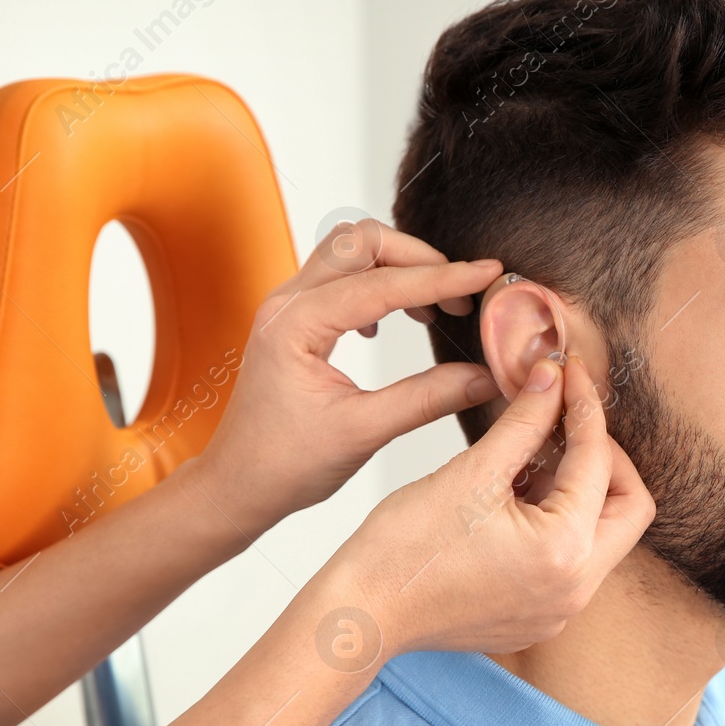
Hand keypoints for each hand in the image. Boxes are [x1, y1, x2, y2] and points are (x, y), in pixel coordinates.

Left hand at [182, 218, 503, 539]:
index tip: (487, 274)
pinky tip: (395, 320)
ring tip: (435, 307)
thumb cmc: (283, 465)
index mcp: (297, 325)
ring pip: (351, 250)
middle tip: (461, 295)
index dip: (442, 278)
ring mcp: (289, 307)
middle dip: (419, 258)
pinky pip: (341, 275)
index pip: (382, 283)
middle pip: (362, 241)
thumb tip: (485, 377)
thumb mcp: (363, 433)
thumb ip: (427, 399)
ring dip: (399, 265)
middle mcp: (288, 303)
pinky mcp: (296, 319)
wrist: (237, 484)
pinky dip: (379, 282)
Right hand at [322, 355, 654, 655]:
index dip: (584, 407)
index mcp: (564, 552)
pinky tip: (518, 496)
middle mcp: (575, 590)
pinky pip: (572, 561)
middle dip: (604, 456)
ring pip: (601, 534)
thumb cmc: (402, 550)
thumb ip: (524, 421)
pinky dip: (559, 522)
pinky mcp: (538, 617)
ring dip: (580, 489)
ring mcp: (559, 610)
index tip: (569, 374)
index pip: (599, 461)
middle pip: (628, 507)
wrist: (362, 612)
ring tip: (534, 455)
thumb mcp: (470, 472)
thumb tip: (552, 378)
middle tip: (566, 421)